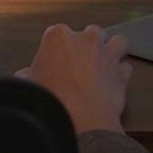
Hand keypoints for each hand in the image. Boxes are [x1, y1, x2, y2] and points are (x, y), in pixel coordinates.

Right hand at [16, 24, 132, 134]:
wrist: (81, 120)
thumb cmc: (54, 99)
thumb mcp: (29, 85)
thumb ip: (27, 74)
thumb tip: (26, 76)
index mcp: (59, 37)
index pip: (56, 33)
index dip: (55, 48)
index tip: (53, 61)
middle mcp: (86, 39)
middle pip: (90, 32)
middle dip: (86, 44)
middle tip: (78, 63)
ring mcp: (107, 54)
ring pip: (117, 41)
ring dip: (112, 49)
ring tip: (104, 63)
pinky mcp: (122, 73)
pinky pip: (126, 66)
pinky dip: (121, 72)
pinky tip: (113, 81)